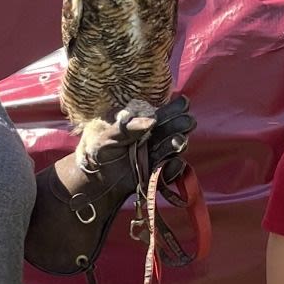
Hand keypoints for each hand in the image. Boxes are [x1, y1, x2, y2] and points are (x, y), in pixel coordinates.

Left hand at [77, 95, 194, 185]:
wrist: (96, 180)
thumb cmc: (99, 153)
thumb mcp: (107, 137)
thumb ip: (126, 128)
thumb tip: (152, 120)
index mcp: (143, 125)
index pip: (162, 115)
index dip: (175, 108)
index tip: (183, 103)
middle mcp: (154, 139)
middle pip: (172, 130)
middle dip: (180, 125)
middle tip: (188, 121)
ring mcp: (157, 157)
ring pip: (173, 149)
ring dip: (177, 144)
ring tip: (179, 140)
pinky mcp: (157, 175)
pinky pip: (169, 171)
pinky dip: (173, 169)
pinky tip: (176, 162)